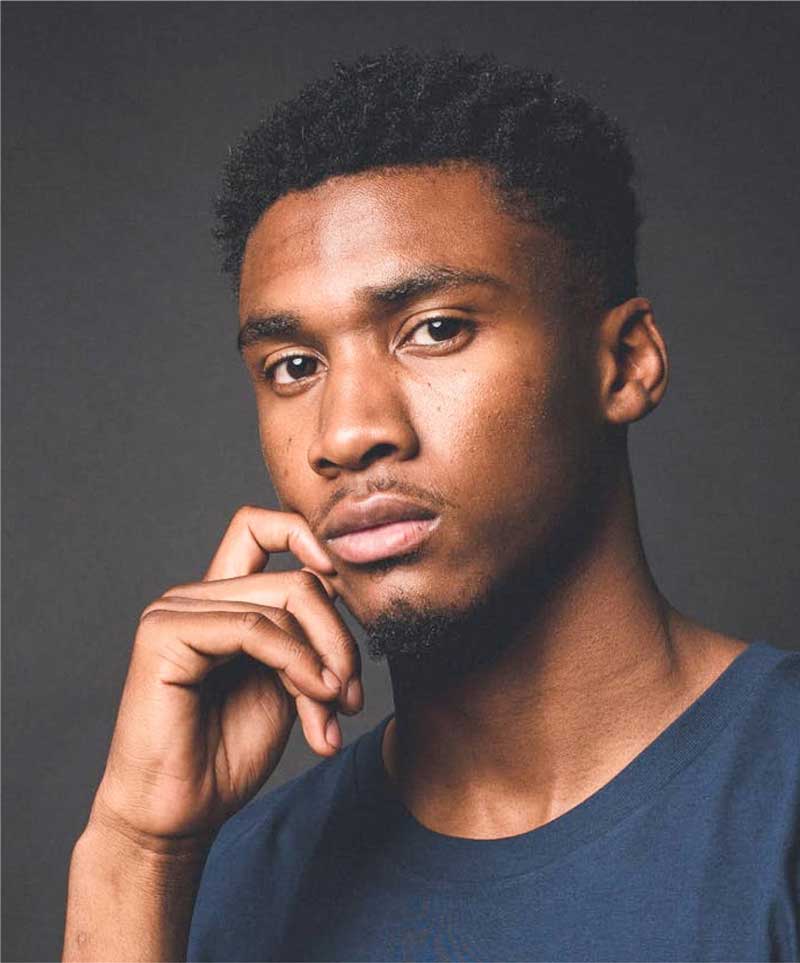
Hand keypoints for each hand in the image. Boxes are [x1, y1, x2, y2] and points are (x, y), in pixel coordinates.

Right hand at [88, 506, 361, 849]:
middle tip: (353, 696)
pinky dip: (297, 663)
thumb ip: (306, 637)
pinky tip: (316, 699)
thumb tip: (344, 590)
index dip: (309, 536)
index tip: (344, 581)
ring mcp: (175, 610)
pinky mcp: (165, 634)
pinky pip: (254, 629)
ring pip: (285, 601)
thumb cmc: (227, 754)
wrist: (179, 815)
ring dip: (326, 661)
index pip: (261, 527)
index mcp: (220, 601)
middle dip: (339, 638)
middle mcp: (195, 595)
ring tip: (335, 713)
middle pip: (296, 579)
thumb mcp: (288, 684)